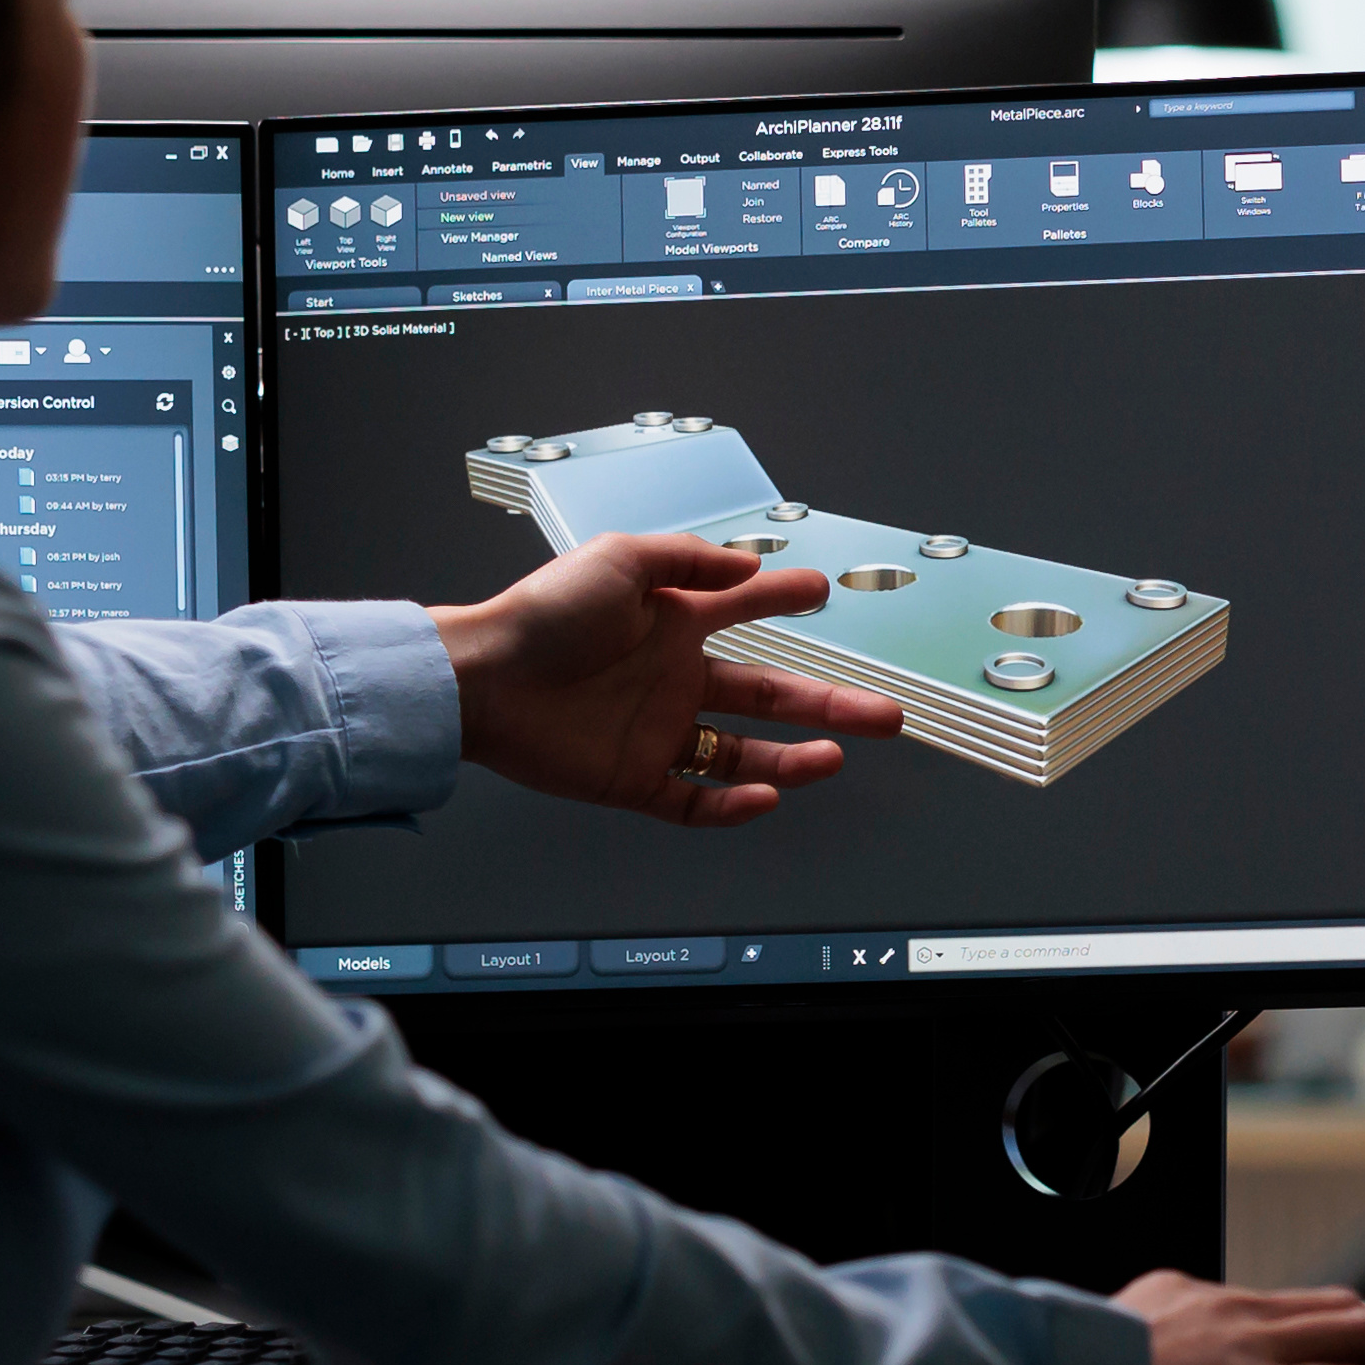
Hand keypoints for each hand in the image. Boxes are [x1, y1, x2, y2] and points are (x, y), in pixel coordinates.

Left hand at [434, 530, 905, 827]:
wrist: (481, 678)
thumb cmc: (542, 614)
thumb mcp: (621, 560)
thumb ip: (688, 562)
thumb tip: (750, 566)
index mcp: (672, 622)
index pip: (746, 610)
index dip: (784, 599)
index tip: (822, 594)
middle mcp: (673, 678)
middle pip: (768, 696)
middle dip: (829, 704)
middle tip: (883, 713)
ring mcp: (656, 731)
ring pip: (743, 754)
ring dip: (793, 758)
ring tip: (834, 757)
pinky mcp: (632, 778)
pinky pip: (693, 801)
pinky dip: (731, 805)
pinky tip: (764, 794)